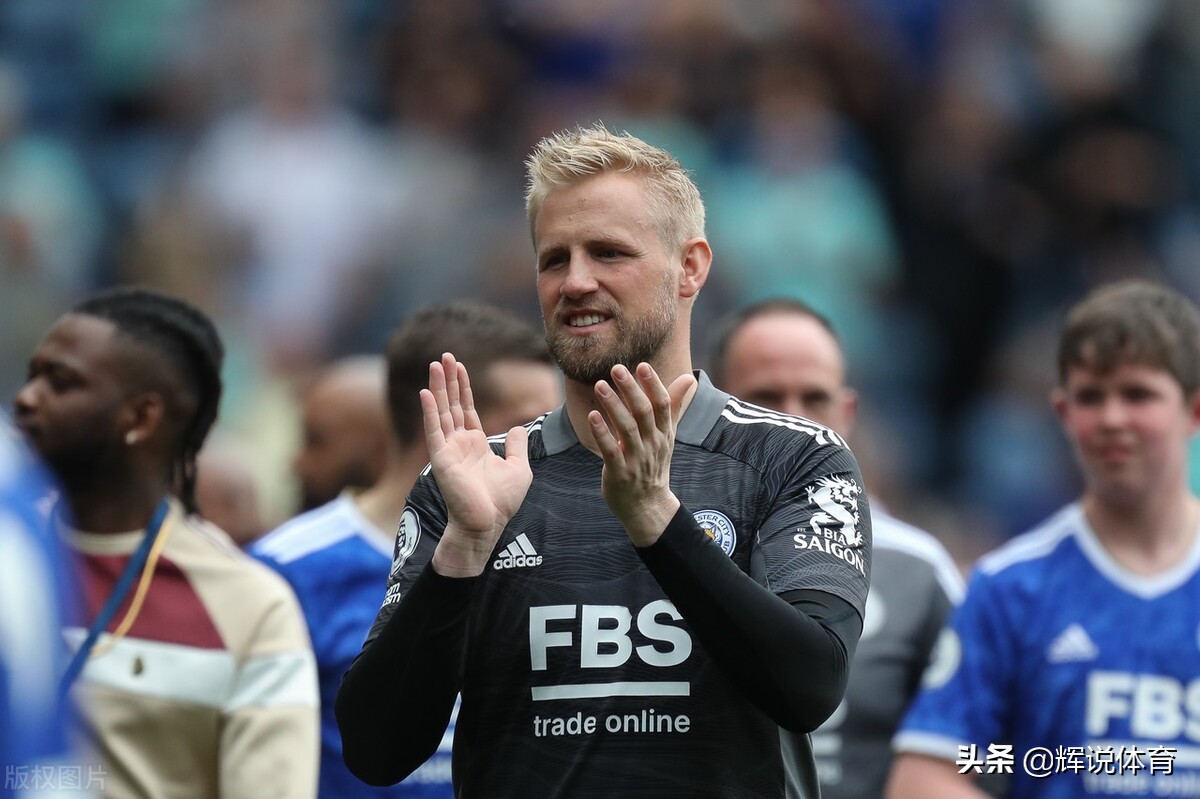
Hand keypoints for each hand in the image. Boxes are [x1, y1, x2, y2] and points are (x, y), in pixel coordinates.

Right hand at [423, 353, 530, 576]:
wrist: (488, 525)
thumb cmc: (502, 502)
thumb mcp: (519, 468)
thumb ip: (517, 446)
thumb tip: (520, 427)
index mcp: (476, 445)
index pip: (466, 409)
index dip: (462, 388)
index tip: (458, 366)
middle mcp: (459, 444)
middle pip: (451, 404)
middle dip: (448, 380)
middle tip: (444, 356)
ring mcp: (449, 450)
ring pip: (442, 412)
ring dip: (438, 388)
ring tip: (436, 365)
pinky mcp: (442, 459)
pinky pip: (434, 431)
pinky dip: (430, 412)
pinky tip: (426, 393)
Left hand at [589, 363, 696, 546]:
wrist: (648, 506)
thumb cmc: (654, 464)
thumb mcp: (667, 435)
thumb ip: (674, 405)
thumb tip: (690, 378)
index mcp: (664, 434)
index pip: (663, 405)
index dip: (653, 385)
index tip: (642, 366)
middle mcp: (653, 445)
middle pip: (644, 413)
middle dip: (631, 390)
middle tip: (616, 368)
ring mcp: (637, 460)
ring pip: (627, 429)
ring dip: (613, 406)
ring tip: (600, 385)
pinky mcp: (620, 473)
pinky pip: (611, 450)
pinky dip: (602, 433)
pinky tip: (592, 416)